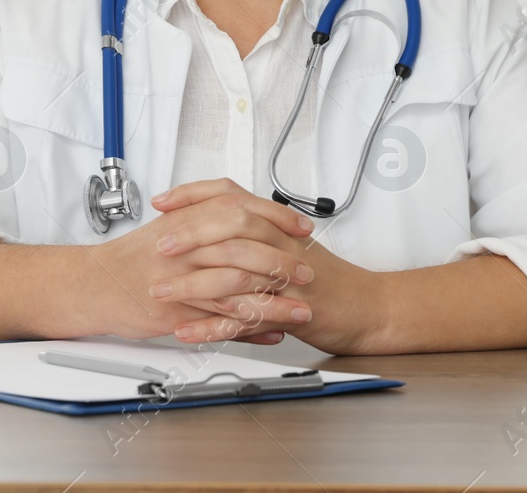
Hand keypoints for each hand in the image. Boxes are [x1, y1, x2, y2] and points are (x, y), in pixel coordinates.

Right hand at [87, 178, 317, 342]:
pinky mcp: (179, 311)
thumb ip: (204, 216)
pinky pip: (222, 321)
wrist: (96, 284)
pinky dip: (253, 329)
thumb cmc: (132, 257)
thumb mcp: (169, 224)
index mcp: (189, 219)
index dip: (278, 218)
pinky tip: (273, 332)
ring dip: (277, 301)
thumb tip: (242, 210)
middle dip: (284, 261)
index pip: (242, 209)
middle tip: (307, 271)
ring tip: (302, 309)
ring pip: (240, 287)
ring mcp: (184, 279)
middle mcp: (189, 245)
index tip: (301, 228)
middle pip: (247, 247)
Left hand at [149, 178, 385, 353]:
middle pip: (230, 225)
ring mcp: (286, 277)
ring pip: (233, 272)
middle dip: (188, 233)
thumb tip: (206, 229)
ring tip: (161, 292)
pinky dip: (211, 327)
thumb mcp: (286, 247)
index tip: (163, 201)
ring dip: (191, 284)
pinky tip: (187, 331)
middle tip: (158, 245)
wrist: (368, 307)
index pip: (230, 195)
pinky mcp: (290, 311)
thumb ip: (250, 237)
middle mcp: (280, 243)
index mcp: (276, 225)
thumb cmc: (327, 279)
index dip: (193, 195)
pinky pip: (244, 318)